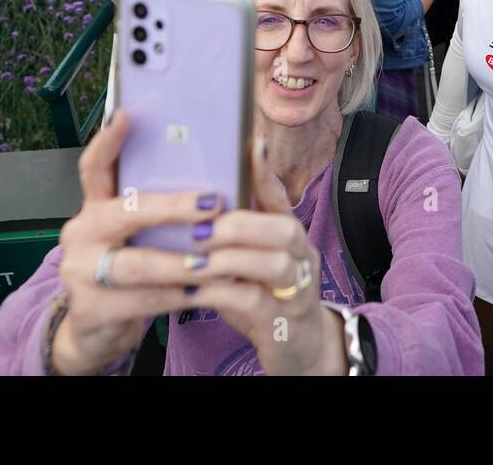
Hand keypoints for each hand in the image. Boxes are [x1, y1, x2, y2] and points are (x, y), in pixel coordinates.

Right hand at [52, 111, 232, 374]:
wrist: (98, 330)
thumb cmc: (133, 271)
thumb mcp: (139, 236)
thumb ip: (158, 209)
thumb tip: (210, 177)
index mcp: (95, 208)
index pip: (94, 168)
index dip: (108, 142)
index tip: (128, 115)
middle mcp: (81, 233)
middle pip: (124, 213)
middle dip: (172, 208)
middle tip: (212, 203)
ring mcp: (80, 272)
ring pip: (136, 264)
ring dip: (181, 262)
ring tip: (216, 259)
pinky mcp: (91, 308)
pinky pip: (142, 300)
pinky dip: (177, 296)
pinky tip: (204, 292)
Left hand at [190, 138, 346, 375]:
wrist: (301, 349)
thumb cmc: (264, 296)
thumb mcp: (251, 260)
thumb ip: (235, 229)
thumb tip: (198, 193)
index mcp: (289, 237)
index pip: (280, 198)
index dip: (266, 172)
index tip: (250, 143)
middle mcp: (300, 259)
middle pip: (284, 229)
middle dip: (240, 224)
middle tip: (199, 229)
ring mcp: (298, 292)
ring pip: (275, 265)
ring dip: (230, 260)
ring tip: (192, 260)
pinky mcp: (286, 326)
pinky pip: (258, 306)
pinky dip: (224, 296)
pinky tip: (193, 293)